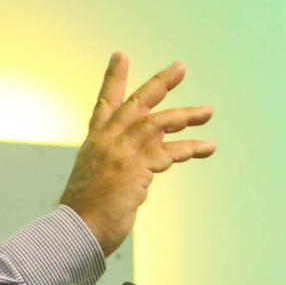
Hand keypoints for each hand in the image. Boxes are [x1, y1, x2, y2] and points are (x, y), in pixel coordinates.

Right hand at [60, 53, 214, 254]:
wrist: (77, 229)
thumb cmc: (86, 215)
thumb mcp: (97, 183)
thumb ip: (117, 171)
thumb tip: (139, 177)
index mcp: (96, 142)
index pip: (105, 104)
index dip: (114, 79)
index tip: (121, 56)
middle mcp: (108, 140)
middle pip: (138, 103)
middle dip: (160, 83)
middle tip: (179, 68)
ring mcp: (122, 151)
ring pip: (160, 122)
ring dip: (187, 115)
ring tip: (207, 111)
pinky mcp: (137, 166)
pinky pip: (171, 152)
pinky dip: (191, 149)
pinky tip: (208, 147)